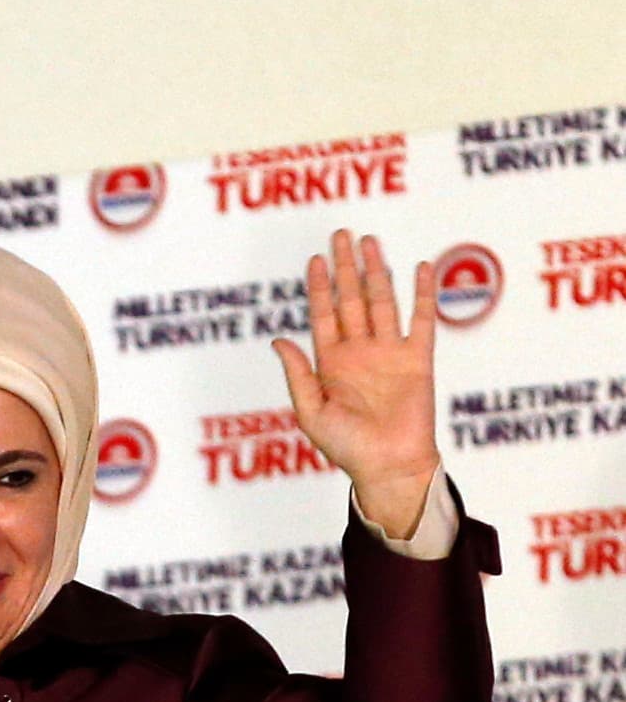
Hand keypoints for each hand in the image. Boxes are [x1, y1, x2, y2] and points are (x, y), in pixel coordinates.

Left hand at [271, 230, 442, 538]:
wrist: (388, 466)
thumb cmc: (346, 447)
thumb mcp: (310, 412)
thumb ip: (296, 374)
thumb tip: (279, 339)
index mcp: (330, 362)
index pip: (323, 315)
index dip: (318, 287)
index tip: (315, 259)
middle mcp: (359, 351)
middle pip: (351, 299)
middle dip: (345, 267)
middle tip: (341, 235)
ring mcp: (389, 352)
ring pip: (382, 301)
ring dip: (377, 271)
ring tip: (370, 242)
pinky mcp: (418, 359)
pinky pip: (421, 320)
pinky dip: (423, 293)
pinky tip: (420, 267)